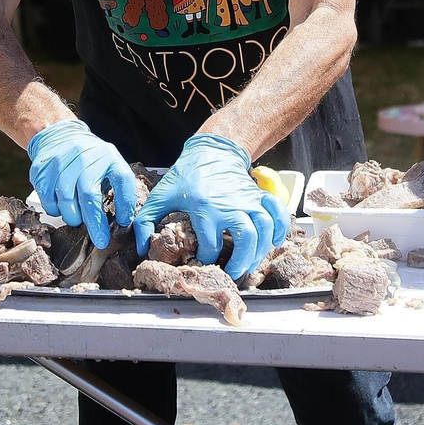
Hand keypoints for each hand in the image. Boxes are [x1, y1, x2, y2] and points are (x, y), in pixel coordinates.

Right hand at [27, 119, 138, 248]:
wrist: (60, 136)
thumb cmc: (90, 159)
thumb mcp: (110, 165)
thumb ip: (119, 188)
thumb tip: (124, 221)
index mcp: (108, 155)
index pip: (122, 179)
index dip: (125, 203)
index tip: (124, 223)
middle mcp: (85, 155)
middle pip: (90, 194)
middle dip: (95, 223)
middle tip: (100, 241)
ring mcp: (61, 160)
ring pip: (65, 199)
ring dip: (72, 217)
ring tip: (76, 219)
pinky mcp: (42, 168)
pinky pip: (47, 198)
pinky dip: (54, 209)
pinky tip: (60, 207)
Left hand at [134, 133, 288, 280]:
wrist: (212, 150)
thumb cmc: (185, 175)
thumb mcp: (161, 195)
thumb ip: (146, 221)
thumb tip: (142, 248)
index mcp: (205, 208)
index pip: (210, 245)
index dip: (205, 261)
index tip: (201, 265)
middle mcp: (231, 205)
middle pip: (246, 239)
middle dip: (240, 263)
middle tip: (231, 274)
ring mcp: (248, 201)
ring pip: (265, 230)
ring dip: (260, 252)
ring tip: (249, 264)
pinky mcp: (259, 196)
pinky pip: (278, 214)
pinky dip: (281, 229)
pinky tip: (275, 242)